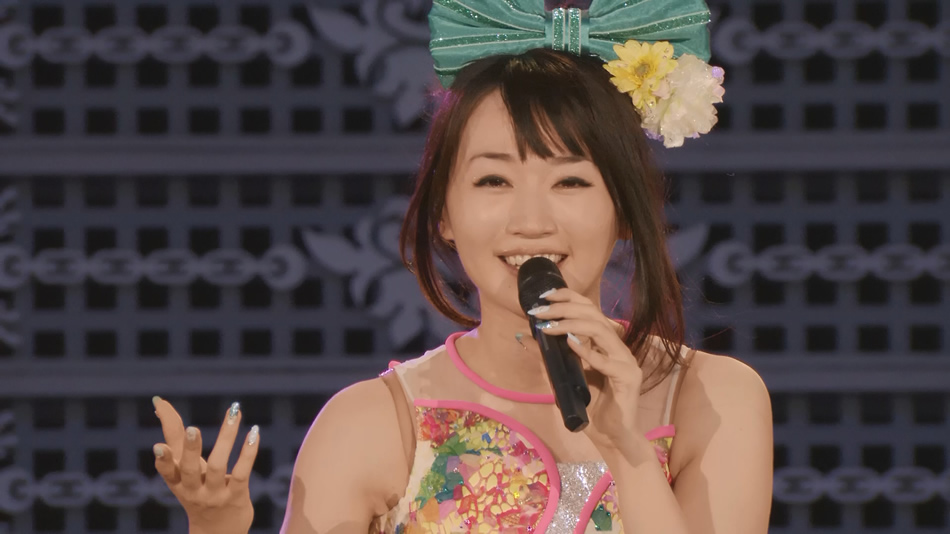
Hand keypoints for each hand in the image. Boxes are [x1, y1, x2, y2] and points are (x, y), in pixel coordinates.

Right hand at [152, 396, 258, 533]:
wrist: (218, 532)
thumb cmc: (199, 491)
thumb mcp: (185, 470)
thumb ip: (176, 440)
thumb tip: (159, 404)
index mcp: (177, 483)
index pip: (167, 470)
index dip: (163, 459)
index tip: (158, 446)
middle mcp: (193, 490)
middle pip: (190, 469)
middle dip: (191, 449)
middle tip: (192, 428)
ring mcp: (215, 494)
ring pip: (219, 466)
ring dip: (226, 439)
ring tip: (233, 414)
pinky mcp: (236, 495)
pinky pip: (242, 472)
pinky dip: (248, 452)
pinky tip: (253, 432)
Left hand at [527, 288, 643, 455]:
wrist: (612, 438)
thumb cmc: (591, 408)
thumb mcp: (562, 378)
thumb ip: (548, 358)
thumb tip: (523, 336)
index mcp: (605, 344)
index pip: (589, 310)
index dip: (568, 297)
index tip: (544, 296)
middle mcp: (617, 347)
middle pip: (594, 314)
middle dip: (564, 308)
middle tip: (539, 310)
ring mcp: (625, 361)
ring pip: (600, 330)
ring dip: (570, 324)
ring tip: (548, 325)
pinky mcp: (628, 378)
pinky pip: (606, 361)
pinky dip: (586, 350)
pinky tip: (570, 343)